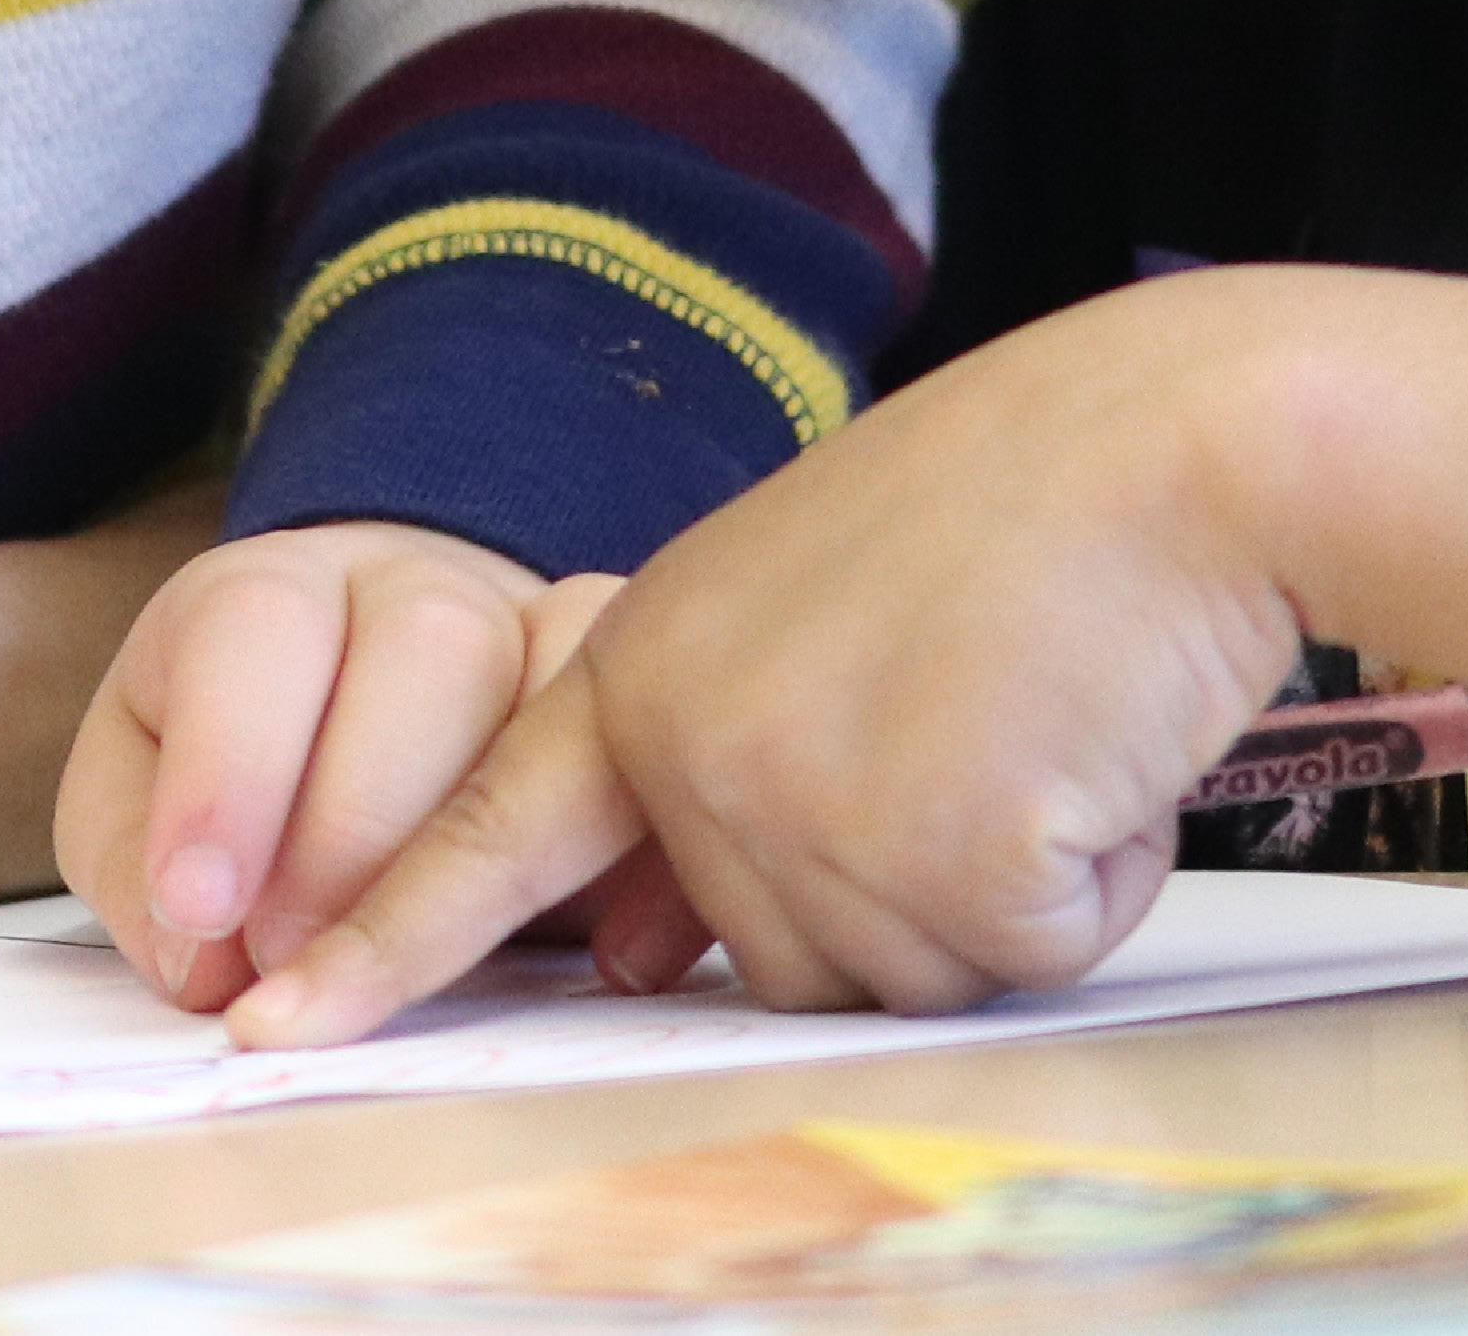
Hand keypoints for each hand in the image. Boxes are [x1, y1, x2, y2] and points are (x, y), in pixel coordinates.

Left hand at [53, 521, 605, 1013]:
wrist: (369, 695)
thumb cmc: (244, 767)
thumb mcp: (139, 802)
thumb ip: (141, 873)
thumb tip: (206, 963)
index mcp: (277, 594)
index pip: (258, 626)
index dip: (230, 770)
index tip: (204, 910)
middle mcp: (422, 587)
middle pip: (430, 647)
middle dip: (360, 826)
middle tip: (296, 956)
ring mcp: (544, 632)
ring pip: (560, 685)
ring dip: (490, 847)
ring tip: (421, 967)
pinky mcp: (637, 705)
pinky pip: (666, 742)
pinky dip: (641, 852)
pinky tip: (597, 957)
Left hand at [229, 284, 1305, 1041]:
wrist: (1196, 443)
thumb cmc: (1039, 509)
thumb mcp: (815, 605)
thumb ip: (711, 755)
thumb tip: (637, 955)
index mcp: (651, 657)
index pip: (487, 825)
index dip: (386, 936)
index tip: (271, 1024)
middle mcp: (698, 737)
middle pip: (768, 956)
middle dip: (905, 885)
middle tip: (987, 721)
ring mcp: (807, 805)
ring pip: (892, 979)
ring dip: (996, 889)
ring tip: (1043, 722)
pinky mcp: (937, 863)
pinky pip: (1014, 964)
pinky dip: (1082, 884)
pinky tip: (1099, 749)